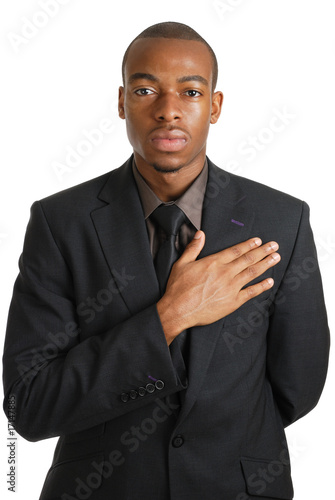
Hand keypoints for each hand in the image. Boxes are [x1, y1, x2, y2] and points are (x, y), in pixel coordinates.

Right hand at [157, 231, 280, 344]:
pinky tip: (269, 281)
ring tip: (276, 258)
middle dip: (262, 251)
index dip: (249, 245)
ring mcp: (230, 287)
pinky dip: (261, 286)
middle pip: (248, 259)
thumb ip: (193, 247)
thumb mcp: (182, 263)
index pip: (236, 250)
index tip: (258, 240)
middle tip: (274, 245)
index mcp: (213, 262)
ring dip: (265, 264)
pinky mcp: (232, 301)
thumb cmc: (178, 288)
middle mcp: (225, 273)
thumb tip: (200, 234)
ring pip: (252, 272)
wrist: (178, 310)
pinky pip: (251, 292)